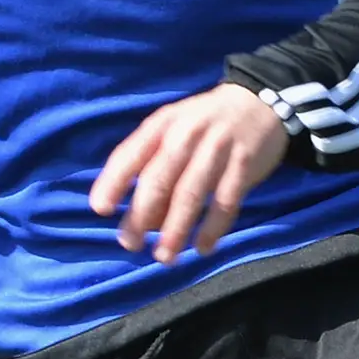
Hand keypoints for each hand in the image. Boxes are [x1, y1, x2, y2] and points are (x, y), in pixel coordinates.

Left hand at [90, 85, 290, 262]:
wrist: (258, 102)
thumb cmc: (202, 124)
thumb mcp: (173, 128)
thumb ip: (154, 164)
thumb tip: (142, 219)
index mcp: (162, 124)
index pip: (131, 154)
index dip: (114, 181)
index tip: (100, 209)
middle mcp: (186, 134)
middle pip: (159, 178)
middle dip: (141, 214)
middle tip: (130, 244)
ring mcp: (217, 149)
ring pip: (191, 193)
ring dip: (176, 228)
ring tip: (165, 256)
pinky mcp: (244, 164)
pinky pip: (226, 201)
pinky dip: (214, 227)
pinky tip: (203, 248)